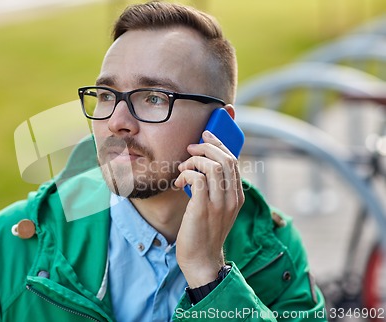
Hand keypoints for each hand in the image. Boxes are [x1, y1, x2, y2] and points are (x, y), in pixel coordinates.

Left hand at [174, 130, 244, 287]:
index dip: (219, 143)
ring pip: (212, 167)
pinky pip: (197, 180)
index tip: (205, 134)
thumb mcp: (217, 208)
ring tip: (182, 169)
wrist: (201, 260)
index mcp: (237, 196)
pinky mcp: (203, 209)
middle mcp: (232, 199)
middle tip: (190, 148)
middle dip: (205, 147)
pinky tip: (179, 182)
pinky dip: (186, 174)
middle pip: (225, 159)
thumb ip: (216, 189)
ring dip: (193, 162)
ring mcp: (219, 205)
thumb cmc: (204, 231)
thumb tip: (202, 165)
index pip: (233, 161)